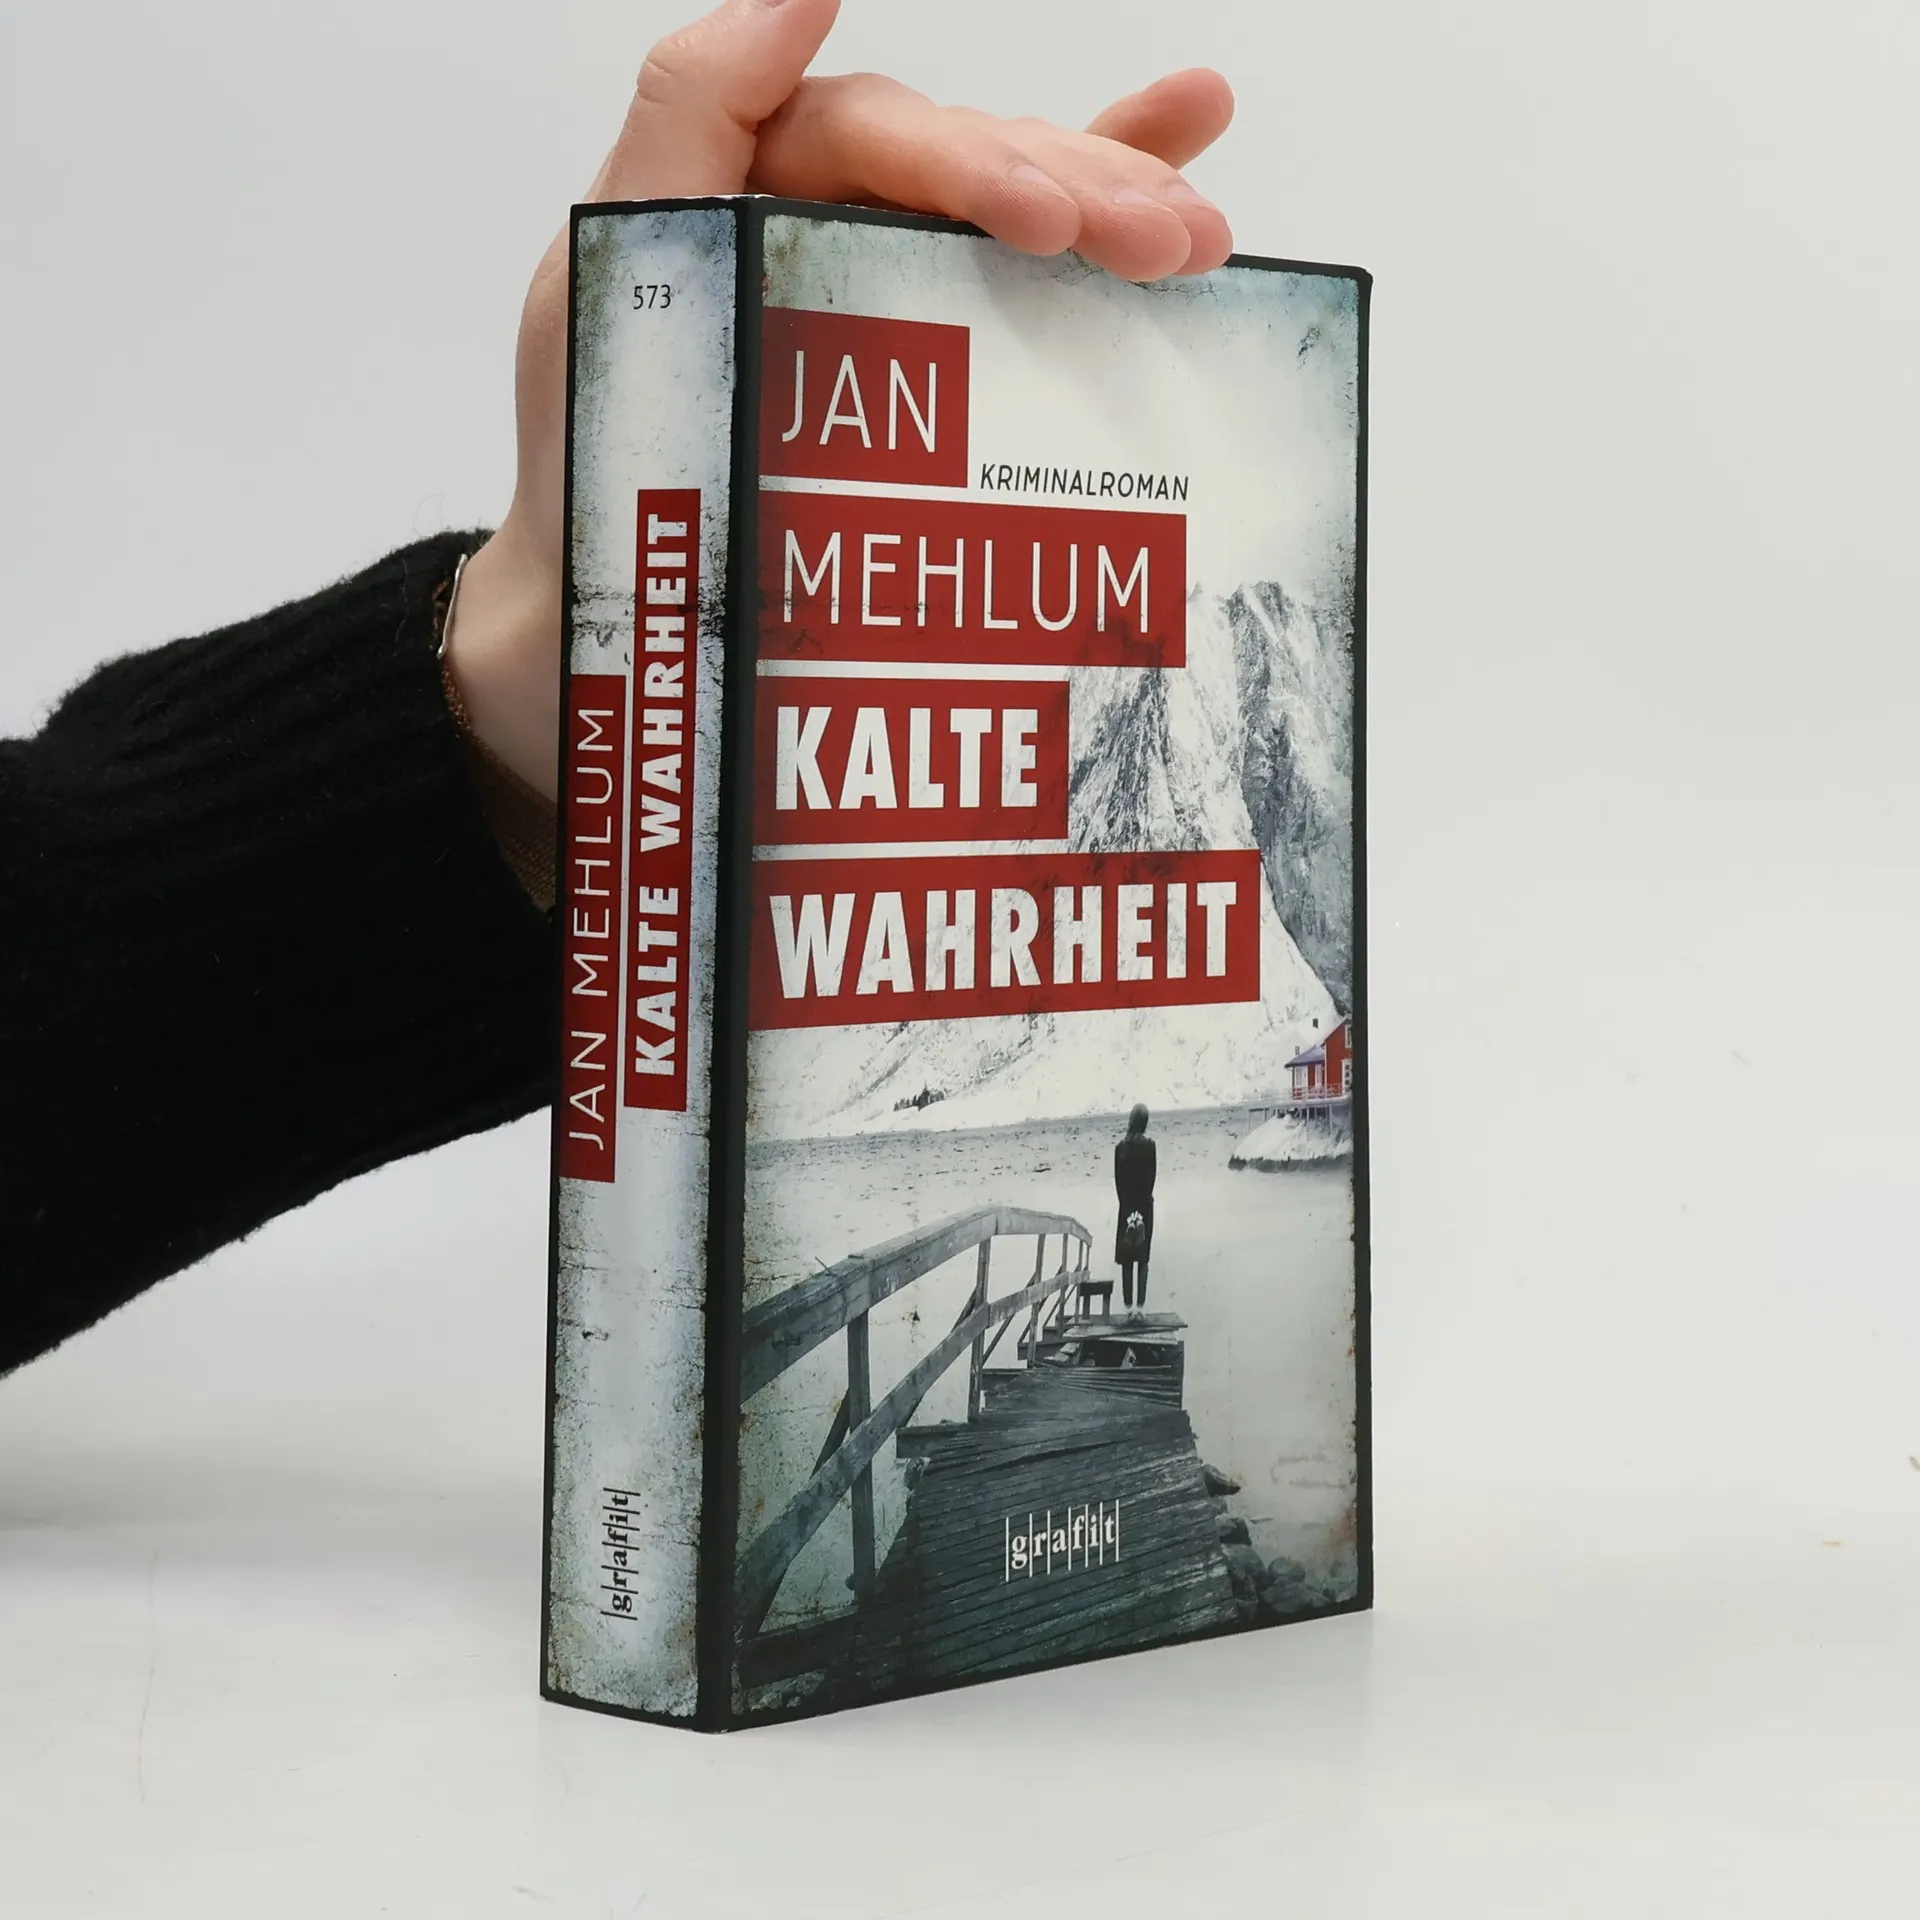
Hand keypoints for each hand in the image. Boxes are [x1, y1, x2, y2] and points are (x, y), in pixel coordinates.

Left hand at [447, 0, 1234, 797]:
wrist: (627, 605)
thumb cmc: (604, 454)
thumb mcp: (611, 279)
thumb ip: (688, 120)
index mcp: (762, 180)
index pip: (883, 139)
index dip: (976, 165)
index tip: (1051, 225)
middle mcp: (838, 212)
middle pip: (975, 165)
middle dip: (1080, 191)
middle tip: (1170, 245)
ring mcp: (896, 274)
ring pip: (1021, 209)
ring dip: (1122, 196)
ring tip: (1200, 233)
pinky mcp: (938, 345)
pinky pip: (1029, 256)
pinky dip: (1106, 186)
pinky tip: (1197, 133)